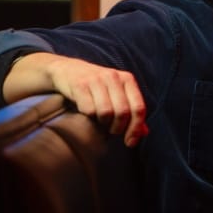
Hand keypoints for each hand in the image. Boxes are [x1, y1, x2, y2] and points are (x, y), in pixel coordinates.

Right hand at [15, 53, 148, 146]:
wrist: (68, 70)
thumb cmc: (97, 87)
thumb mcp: (118, 94)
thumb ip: (132, 111)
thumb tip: (144, 133)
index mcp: (127, 79)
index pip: (139, 108)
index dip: (136, 128)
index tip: (130, 142)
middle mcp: (114, 77)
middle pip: (123, 112)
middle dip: (118, 128)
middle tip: (112, 131)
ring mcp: (96, 80)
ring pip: (106, 112)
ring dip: (103, 123)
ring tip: (100, 121)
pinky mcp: (79, 85)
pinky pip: (88, 110)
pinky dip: (89, 117)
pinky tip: (87, 112)